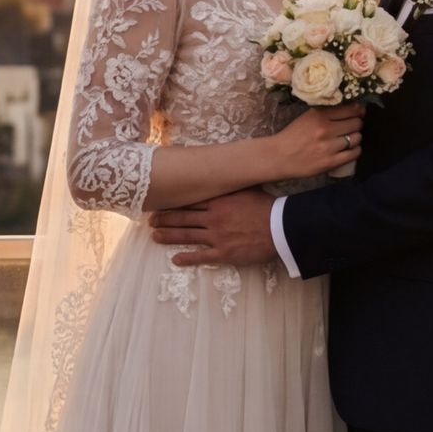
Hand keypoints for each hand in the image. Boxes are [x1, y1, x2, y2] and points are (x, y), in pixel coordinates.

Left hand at [150, 189, 283, 268]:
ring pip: (186, 235)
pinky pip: (202, 256)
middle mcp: (213, 218)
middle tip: (151, 220)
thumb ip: (232, 184)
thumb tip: (225, 172)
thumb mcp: (248, 188)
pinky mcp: (224, 253)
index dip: (173, 204)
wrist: (281, 227)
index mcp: (218, 201)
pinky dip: (187, 258)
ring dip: (169, 236)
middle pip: (183, 218)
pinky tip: (176, 259)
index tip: (161, 204)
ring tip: (155, 236)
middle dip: (165, 219)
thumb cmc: (268, 206)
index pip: (189, 202)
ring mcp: (217, 236)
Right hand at [268, 101, 365, 180]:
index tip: (359, 112)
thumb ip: (326, 112)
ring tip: (349, 139)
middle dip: (357, 124)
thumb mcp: (307, 117)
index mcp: (319, 115)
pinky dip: (355, 151)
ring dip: (356, 138)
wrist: (278, 157)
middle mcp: (325, 129)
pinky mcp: (330, 162)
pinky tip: (349, 150)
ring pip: (357, 138)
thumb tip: (351, 108)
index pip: (350, 109)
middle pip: (356, 123)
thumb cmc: (292, 136)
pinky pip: (354, 154)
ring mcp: (328, 146)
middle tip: (353, 127)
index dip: (358, 110)